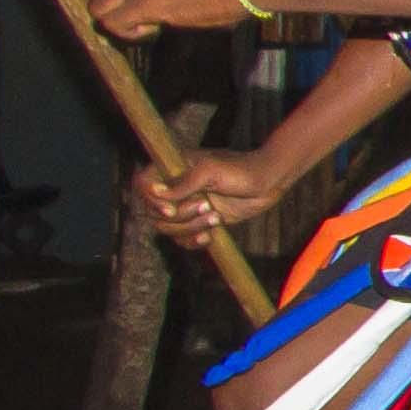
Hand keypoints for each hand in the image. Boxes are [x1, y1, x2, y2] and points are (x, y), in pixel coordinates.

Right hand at [127, 146, 286, 244]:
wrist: (268, 184)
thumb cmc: (240, 170)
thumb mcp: (211, 171)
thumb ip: (182, 183)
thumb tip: (155, 192)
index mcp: (173, 168)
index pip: (142, 183)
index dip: (150, 199)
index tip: (170, 208)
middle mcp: (175, 188)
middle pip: (154, 212)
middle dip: (180, 216)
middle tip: (207, 205)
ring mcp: (186, 206)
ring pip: (168, 228)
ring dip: (190, 228)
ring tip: (215, 216)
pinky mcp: (198, 221)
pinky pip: (182, 239)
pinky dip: (194, 241)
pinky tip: (211, 235)